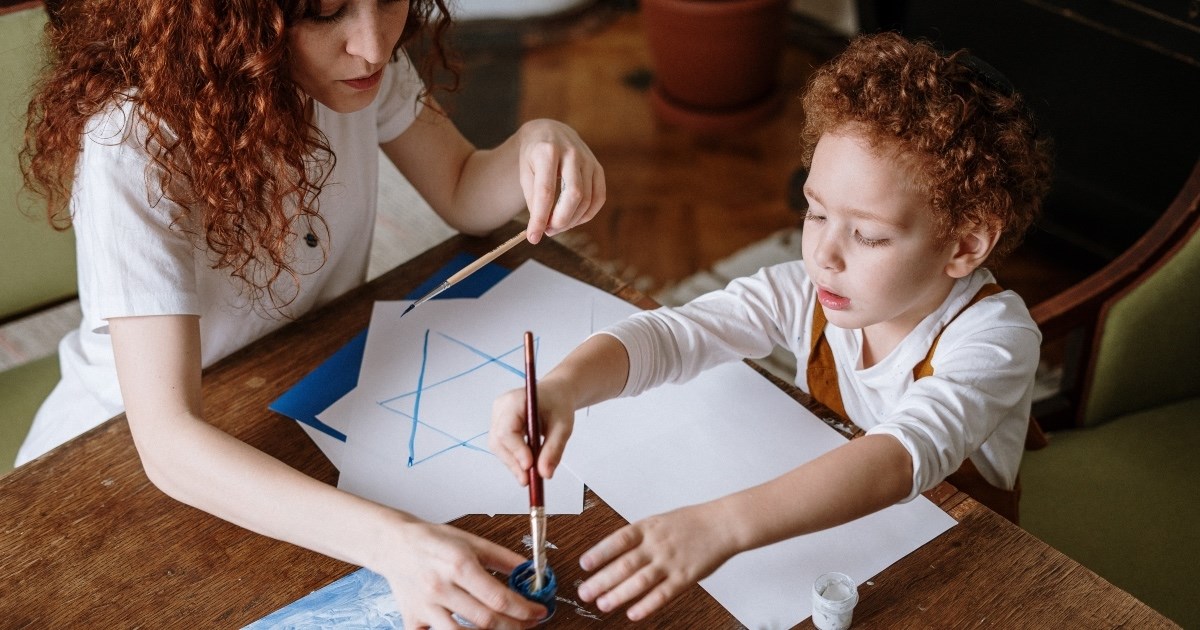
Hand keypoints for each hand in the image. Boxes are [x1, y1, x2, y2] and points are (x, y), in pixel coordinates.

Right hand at [381, 520, 545, 628]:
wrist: (394, 544)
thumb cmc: (433, 541)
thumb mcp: (471, 540)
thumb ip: (503, 558)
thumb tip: (530, 571)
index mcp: (458, 565)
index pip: (499, 598)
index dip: (524, 609)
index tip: (539, 611)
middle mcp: (440, 587)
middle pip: (486, 621)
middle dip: (515, 626)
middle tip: (528, 623)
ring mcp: (425, 606)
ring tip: (503, 628)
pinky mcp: (412, 618)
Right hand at [489, 378, 576, 483]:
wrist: (555, 394)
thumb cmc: (558, 405)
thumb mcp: (563, 426)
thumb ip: (554, 449)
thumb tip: (545, 474)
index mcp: (515, 400)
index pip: (506, 429)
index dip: (516, 450)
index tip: (529, 466)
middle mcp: (501, 407)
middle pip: (498, 441)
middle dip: (513, 463)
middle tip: (529, 481)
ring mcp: (497, 416)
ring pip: (498, 447)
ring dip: (513, 464)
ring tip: (530, 477)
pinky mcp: (499, 426)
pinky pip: (502, 447)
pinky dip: (513, 459)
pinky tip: (526, 467)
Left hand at [515, 119, 604, 242]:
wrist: (549, 133)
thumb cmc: (534, 156)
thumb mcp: (525, 173)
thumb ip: (533, 198)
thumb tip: (542, 226)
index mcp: (547, 151)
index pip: (545, 191)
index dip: (540, 218)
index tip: (533, 238)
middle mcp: (571, 153)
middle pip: (573, 195)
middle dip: (561, 220)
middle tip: (548, 231)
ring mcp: (588, 160)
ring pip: (586, 199)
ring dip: (572, 220)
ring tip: (556, 226)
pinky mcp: (598, 168)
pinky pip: (598, 198)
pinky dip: (587, 215)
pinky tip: (573, 220)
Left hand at [576, 503, 738, 620]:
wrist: (723, 524)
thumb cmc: (691, 522)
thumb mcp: (659, 521)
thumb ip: (639, 537)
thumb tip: (613, 553)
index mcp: (648, 528)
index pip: (618, 540)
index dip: (599, 553)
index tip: (584, 565)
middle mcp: (657, 545)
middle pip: (624, 564)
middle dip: (602, 580)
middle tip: (585, 592)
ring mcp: (670, 562)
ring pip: (640, 581)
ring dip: (619, 594)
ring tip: (603, 604)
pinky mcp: (685, 577)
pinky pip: (663, 594)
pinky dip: (647, 605)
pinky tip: (633, 613)